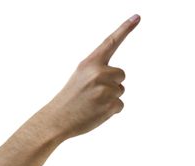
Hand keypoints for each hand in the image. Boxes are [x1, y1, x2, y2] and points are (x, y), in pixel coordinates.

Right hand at [44, 14, 140, 138]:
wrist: (56, 120)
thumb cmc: (68, 100)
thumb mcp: (79, 77)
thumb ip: (97, 71)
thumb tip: (118, 78)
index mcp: (89, 64)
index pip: (110, 43)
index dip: (125, 29)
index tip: (137, 16)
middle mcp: (99, 73)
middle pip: (121, 74)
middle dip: (112, 83)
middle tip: (93, 94)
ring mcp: (106, 89)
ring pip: (120, 90)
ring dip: (109, 98)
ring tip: (92, 104)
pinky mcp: (111, 104)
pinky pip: (120, 105)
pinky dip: (110, 110)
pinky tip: (96, 112)